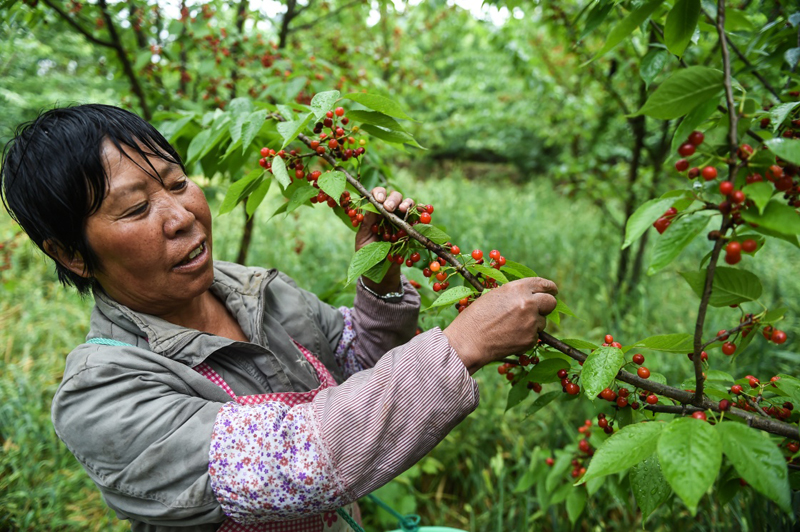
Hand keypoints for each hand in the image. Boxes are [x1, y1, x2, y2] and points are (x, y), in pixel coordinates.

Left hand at [355, 187, 414, 294]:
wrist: (380, 274)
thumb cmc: (367, 256)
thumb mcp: (363, 239)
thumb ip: (368, 223)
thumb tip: (372, 204)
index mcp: (374, 213)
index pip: (377, 196)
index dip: (379, 193)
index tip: (378, 200)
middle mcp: (389, 213)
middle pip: (394, 196)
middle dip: (393, 199)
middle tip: (389, 208)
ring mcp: (402, 220)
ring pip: (408, 204)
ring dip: (406, 203)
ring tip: (403, 210)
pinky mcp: (413, 229)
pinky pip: (419, 219)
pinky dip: (422, 214)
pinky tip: (420, 215)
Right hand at [443, 277, 558, 373]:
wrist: (469, 341)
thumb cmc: (476, 317)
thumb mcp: (494, 295)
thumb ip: (515, 293)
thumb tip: (530, 295)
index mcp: (518, 288)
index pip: (543, 284)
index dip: (550, 288)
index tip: (552, 291)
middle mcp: (528, 303)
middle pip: (551, 302)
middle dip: (547, 305)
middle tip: (540, 310)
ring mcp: (531, 322)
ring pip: (542, 321)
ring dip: (533, 323)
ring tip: (511, 326)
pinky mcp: (530, 339)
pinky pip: (535, 336)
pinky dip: (526, 336)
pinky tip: (509, 336)